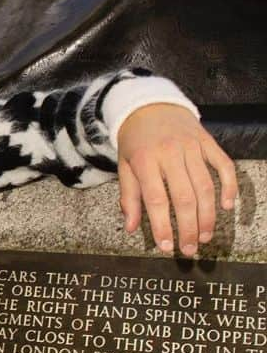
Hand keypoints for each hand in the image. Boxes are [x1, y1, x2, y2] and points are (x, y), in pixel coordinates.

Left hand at [116, 104, 236, 256]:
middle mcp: (169, 153)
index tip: (166, 247)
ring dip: (207, 215)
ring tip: (204, 236)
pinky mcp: (207, 141)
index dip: (162, 226)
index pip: (156, 199)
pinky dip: (228, 186)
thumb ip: (129, 197)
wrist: (149, 103)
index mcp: (145, 160)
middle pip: (185, 197)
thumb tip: (131, 228)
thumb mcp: (124, 165)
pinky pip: (224, 165)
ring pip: (205, 186)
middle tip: (189, 249)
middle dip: (188, 228)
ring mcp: (191, 146)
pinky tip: (226, 206)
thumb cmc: (134, 140)